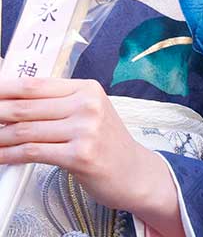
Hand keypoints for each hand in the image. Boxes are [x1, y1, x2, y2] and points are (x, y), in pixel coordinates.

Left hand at [0, 77, 177, 223]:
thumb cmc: (107, 144)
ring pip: (25, 131)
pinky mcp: (80, 155)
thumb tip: (12, 104)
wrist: (134, 172)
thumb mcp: (88, 114)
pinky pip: (32, 152)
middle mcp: (88, 105)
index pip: (35, 85)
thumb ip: (57, 105)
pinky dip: (8, 155)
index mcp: (88, 89)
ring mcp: (86, 130)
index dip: (4, 90)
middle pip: (26, 107)